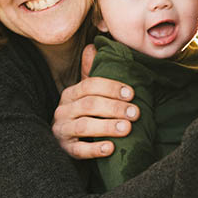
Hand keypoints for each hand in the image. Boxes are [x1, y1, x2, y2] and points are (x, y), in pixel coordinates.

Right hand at [52, 44, 137, 159]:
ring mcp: (62, 130)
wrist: (68, 143)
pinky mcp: (65, 150)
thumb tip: (93, 46)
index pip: (90, 85)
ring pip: (84, 126)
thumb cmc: (84, 116)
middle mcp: (63, 110)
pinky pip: (79, 150)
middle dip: (115, 107)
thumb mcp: (88, 95)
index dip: (112, 88)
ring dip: (107, 126)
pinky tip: (110, 148)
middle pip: (89, 105)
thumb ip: (92, 73)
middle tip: (135, 113)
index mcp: (71, 94)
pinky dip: (95, 149)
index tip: (132, 93)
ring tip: (127, 128)